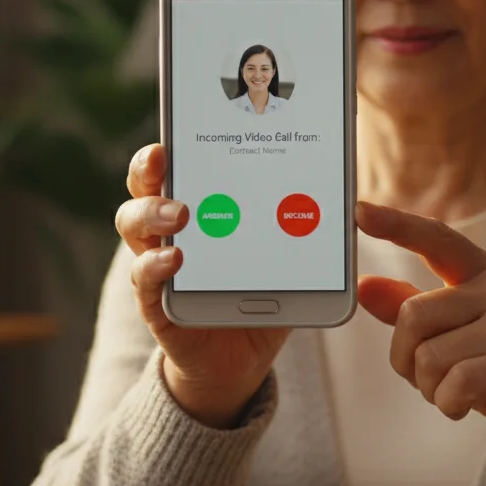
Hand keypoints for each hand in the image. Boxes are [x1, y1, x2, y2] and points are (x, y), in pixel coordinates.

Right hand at [115, 144, 290, 428]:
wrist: (240, 356)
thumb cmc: (261, 291)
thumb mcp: (287, 255)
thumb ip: (310, 228)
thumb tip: (353, 203)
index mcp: (198, 203)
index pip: (174, 164)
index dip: (168, 144)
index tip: (177, 128)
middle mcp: (167, 228)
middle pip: (143, 186)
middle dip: (150, 168)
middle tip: (167, 161)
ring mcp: (157, 263)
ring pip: (133, 225)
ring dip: (152, 213)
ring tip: (180, 213)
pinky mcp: (157, 304)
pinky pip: (144, 280)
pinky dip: (155, 266)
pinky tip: (176, 259)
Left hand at [354, 201, 485, 473]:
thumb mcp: (451, 334)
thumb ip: (408, 309)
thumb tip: (363, 286)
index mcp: (483, 272)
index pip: (436, 239)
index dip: (397, 225)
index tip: (359, 211)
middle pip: (414, 315)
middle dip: (405, 359)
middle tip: (428, 378)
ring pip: (430, 356)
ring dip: (429, 388)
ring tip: (455, 393)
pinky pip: (457, 383)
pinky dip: (447, 404)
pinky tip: (464, 406)